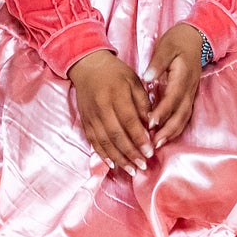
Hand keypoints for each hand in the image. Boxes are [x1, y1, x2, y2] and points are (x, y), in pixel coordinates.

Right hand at [67, 50, 152, 172]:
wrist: (88, 66)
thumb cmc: (116, 73)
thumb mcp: (134, 80)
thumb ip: (143, 103)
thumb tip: (151, 126)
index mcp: (117, 94)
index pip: (129, 121)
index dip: (139, 138)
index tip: (150, 152)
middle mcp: (102, 106)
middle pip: (116, 135)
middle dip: (131, 153)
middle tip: (143, 165)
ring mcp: (91, 115)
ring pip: (104, 141)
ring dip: (118, 158)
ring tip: (131, 170)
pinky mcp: (85, 121)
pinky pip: (93, 141)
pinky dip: (103, 154)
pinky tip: (113, 164)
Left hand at [145, 22, 204, 147]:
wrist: (195, 38)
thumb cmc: (178, 42)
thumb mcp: (166, 47)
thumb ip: (157, 63)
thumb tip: (147, 78)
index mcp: (183, 77)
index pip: (172, 98)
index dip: (162, 112)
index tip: (150, 124)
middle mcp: (189, 89)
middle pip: (180, 114)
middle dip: (167, 130)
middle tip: (153, 143)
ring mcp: (191, 94)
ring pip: (183, 118)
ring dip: (172, 132)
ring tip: (157, 144)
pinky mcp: (189, 97)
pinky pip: (184, 116)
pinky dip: (175, 128)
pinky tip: (165, 136)